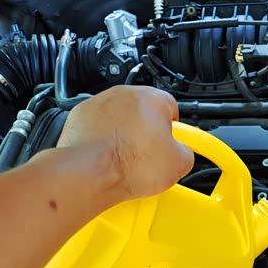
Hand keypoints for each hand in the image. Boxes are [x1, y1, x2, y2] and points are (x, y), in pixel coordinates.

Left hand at [56, 86, 193, 203]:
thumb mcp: (179, 164)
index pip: (172, 107)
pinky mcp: (80, 115)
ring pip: (120, 116)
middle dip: (147, 131)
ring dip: (124, 133)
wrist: (90, 173)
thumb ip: (186, 151)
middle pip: (144, 111)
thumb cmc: (128, 164)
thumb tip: (182, 153)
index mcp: (153, 98)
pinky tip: (108, 155)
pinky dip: (103, 137)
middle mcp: (125, 94)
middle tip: (149, 154)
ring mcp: (100, 103)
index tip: (170, 143)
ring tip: (126, 157)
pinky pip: (98, 124)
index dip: (173, 128)